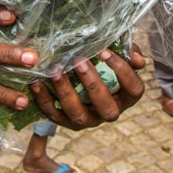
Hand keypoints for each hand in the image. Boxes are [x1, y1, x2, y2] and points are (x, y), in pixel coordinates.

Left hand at [29, 46, 145, 129]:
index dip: (121, 71)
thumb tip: (137, 58)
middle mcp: (109, 112)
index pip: (133, 88)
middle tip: (78, 61)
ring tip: (56, 71)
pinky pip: (54, 116)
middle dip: (92, 83)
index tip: (103, 51)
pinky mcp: (66, 122)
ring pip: (79, 115)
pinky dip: (44, 100)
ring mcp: (88, 120)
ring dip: (66, 92)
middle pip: (106, 106)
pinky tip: (36, 83)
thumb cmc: (101, 62)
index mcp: (126, 96)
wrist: (76, 75)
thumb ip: (127, 52)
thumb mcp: (115, 55)